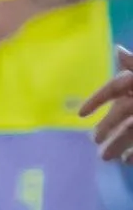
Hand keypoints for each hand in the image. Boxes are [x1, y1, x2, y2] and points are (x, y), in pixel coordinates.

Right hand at [80, 45, 132, 160]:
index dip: (98, 99)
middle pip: (122, 112)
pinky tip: (126, 160)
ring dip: (118, 144)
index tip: (80, 114)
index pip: (115, 87)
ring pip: (130, 131)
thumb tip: (117, 49)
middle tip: (93, 141)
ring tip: (105, 157)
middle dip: (107, 127)